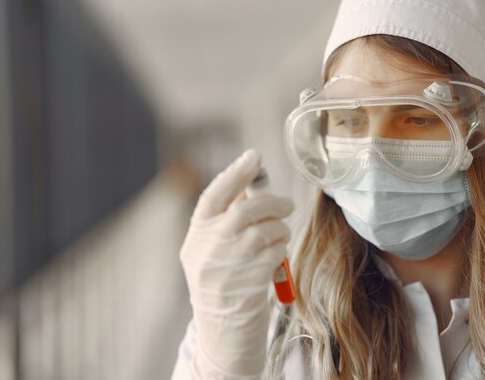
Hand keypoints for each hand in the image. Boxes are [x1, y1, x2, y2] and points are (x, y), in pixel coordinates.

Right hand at [179, 149, 293, 378]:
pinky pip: (275, 252)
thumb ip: (227, 218)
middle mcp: (208, 247)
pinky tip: (275, 255)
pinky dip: (280, 249)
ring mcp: (228, 266)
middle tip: (287, 203)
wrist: (222, 330)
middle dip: (272, 202)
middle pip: (246, 210)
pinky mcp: (249, 282)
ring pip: (266, 230)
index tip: (254, 155)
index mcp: (197, 233)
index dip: (236, 172)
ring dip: (280, 228)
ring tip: (279, 234)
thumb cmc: (223, 280)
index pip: (215, 194)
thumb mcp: (212, 248)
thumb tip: (254, 183)